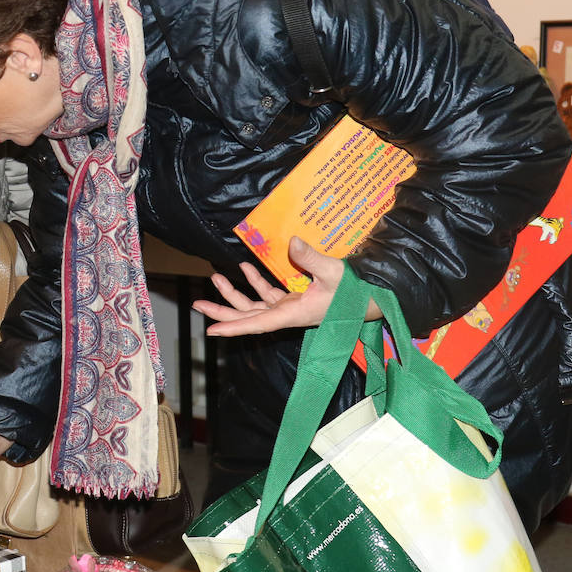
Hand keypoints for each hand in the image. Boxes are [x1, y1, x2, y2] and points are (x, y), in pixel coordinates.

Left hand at [192, 236, 377, 335]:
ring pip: (255, 306)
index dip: (233, 327)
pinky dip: (256, 283)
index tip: (211, 330)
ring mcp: (291, 308)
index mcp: (294, 314)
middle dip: (222, 310)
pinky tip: (246, 268)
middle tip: (197, 304)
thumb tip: (292, 242)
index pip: (257, 324)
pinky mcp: (296, 301)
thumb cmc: (356, 290)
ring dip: (235, 294)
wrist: (374, 297)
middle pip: (248, 317)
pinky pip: (269, 295)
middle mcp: (288, 315)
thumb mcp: (333, 272)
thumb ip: (311, 258)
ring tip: (215, 278)